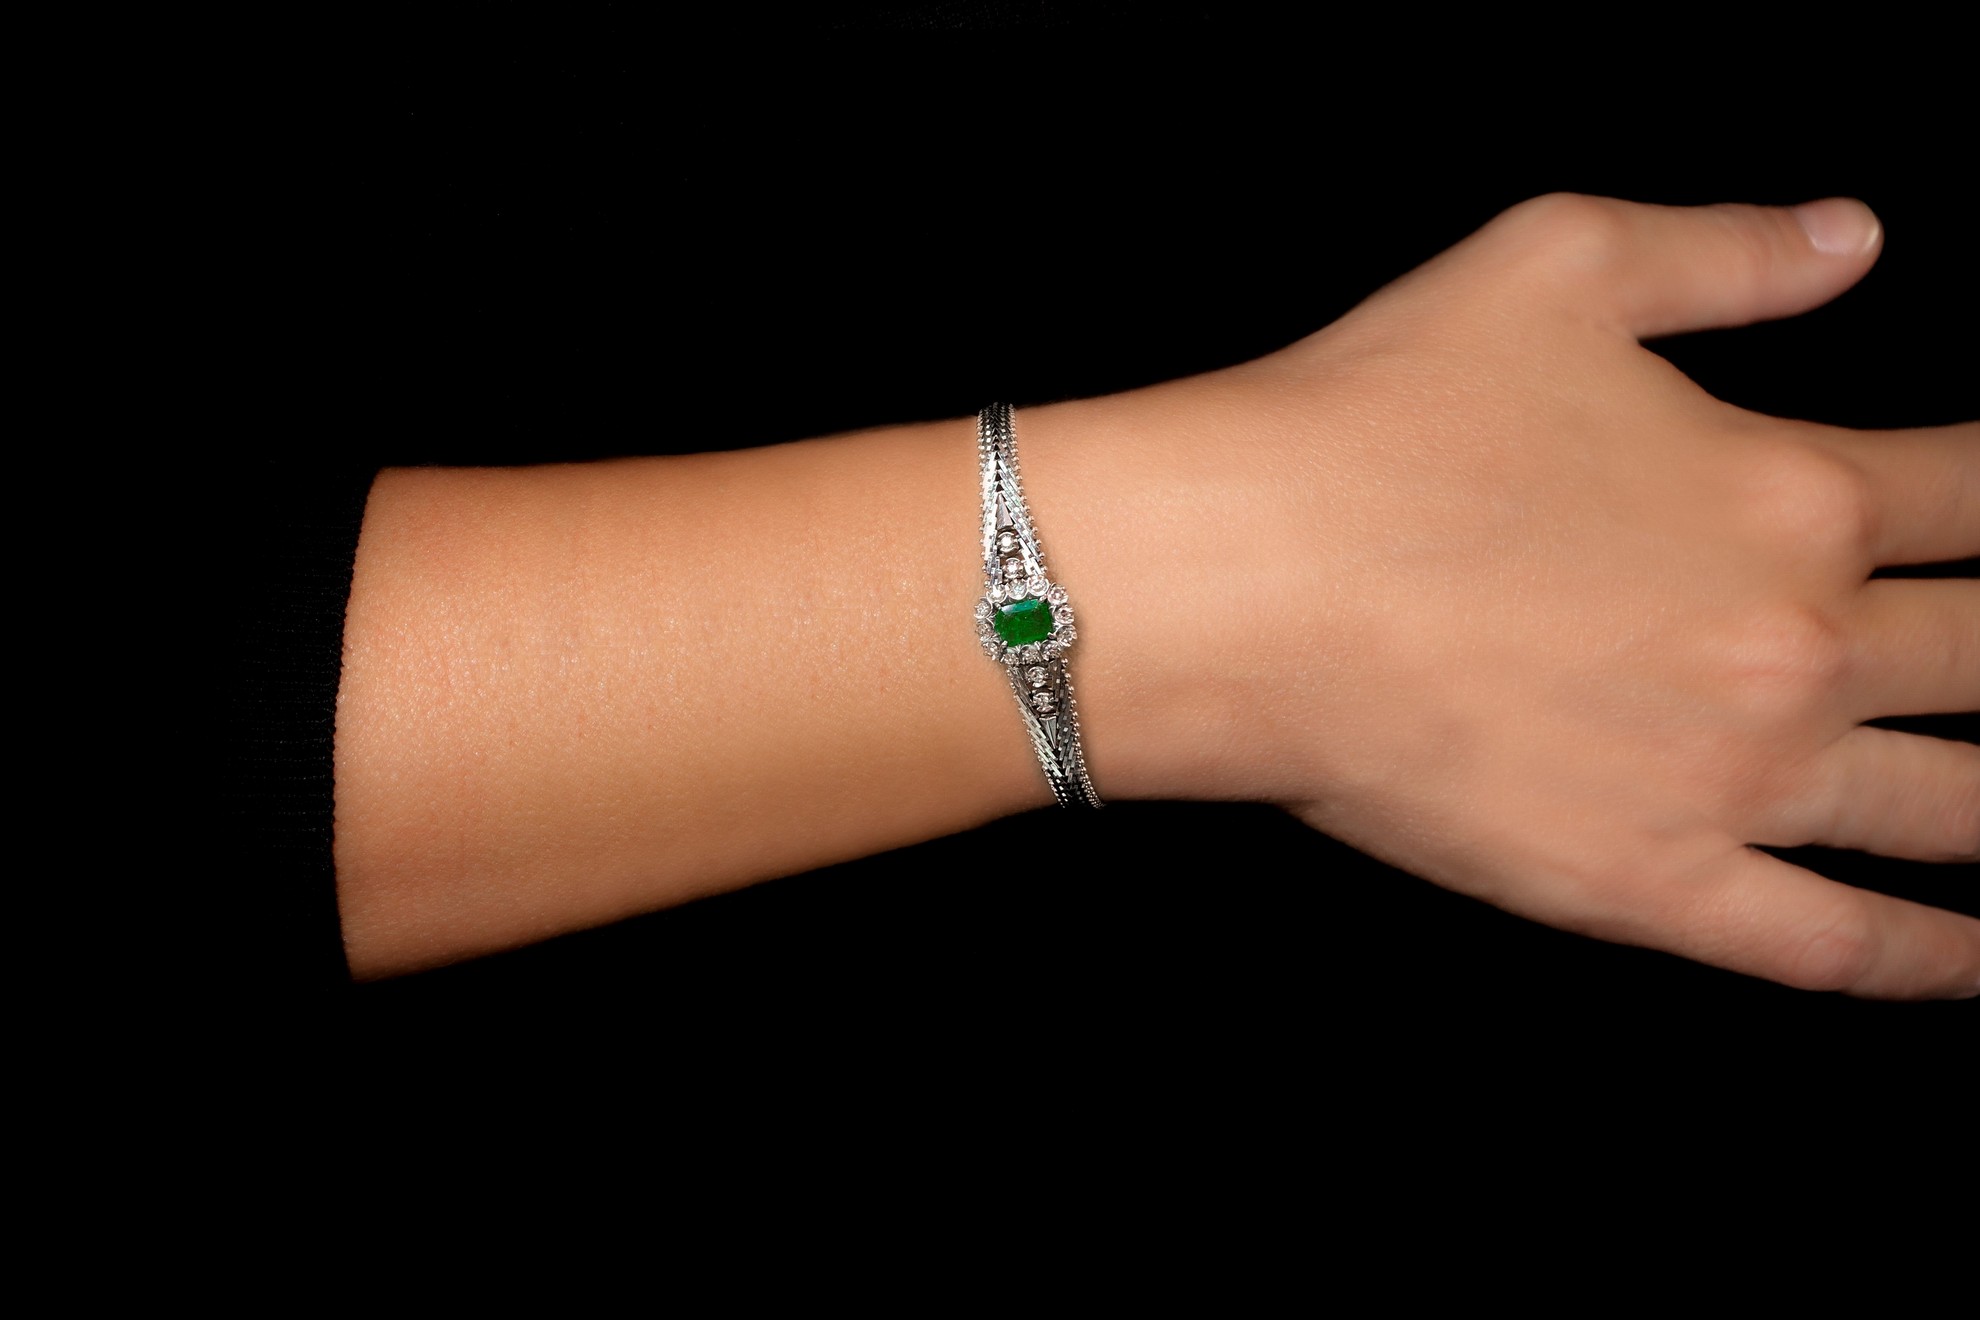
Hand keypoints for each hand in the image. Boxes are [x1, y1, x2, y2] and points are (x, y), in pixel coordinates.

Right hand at [1066, 194, 1977, 997]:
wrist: (1245, 583)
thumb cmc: (1378, 421)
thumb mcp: (1559, 265)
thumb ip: (1727, 253)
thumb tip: (1852, 237)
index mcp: (1794, 490)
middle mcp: (1796, 642)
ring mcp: (1735, 780)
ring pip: (1950, 806)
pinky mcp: (1651, 884)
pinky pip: (1836, 946)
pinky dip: (1931, 960)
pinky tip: (1978, 958)